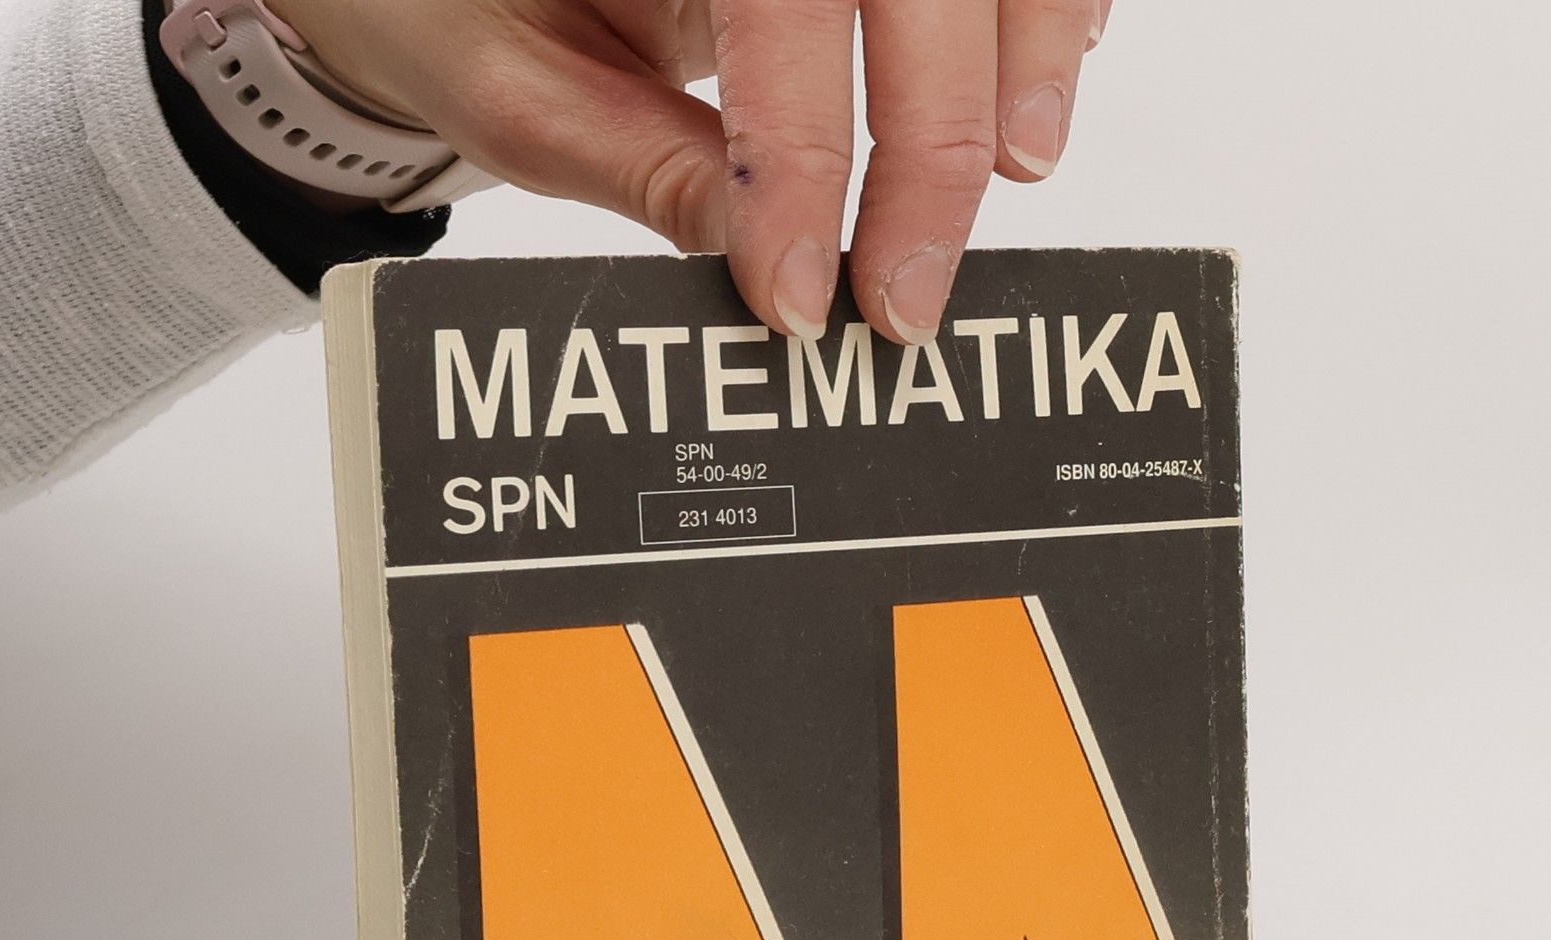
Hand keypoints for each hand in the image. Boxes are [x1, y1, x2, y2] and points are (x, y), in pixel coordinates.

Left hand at [270, 0, 1111, 343]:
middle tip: (905, 298)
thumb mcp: (508, 85)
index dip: (802, 154)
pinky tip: (1033, 84)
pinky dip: (1042, 7)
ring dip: (1019, 61)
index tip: (801, 290)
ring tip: (1015, 177)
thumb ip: (634, 159)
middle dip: (933, 145)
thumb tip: (752, 249)